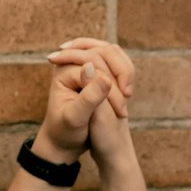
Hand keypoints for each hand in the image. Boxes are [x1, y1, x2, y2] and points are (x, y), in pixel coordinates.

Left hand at [39, 39, 134, 157]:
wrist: (64, 139)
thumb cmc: (66, 131)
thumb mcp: (75, 119)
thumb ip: (88, 97)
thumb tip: (102, 74)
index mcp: (63, 71)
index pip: (95, 65)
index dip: (111, 86)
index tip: (121, 111)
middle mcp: (72, 62)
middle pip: (105, 51)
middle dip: (120, 74)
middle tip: (127, 98)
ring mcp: (84, 64)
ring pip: (112, 53)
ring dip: (124, 71)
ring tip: (127, 95)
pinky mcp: (94, 69)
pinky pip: (115, 60)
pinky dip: (124, 72)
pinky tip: (126, 90)